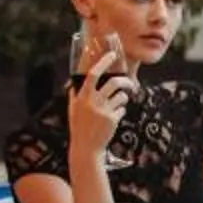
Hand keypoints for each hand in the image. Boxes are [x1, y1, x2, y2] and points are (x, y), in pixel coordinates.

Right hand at [70, 33, 131, 155]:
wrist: (86, 147)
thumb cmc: (79, 128)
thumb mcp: (73, 110)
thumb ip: (74, 96)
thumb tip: (74, 84)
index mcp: (82, 96)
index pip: (93, 74)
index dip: (104, 62)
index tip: (113, 55)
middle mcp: (93, 101)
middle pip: (114, 82)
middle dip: (126, 81)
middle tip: (130, 84)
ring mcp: (103, 110)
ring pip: (122, 96)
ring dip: (123, 99)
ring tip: (118, 105)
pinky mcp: (113, 119)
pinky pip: (122, 109)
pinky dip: (120, 112)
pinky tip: (114, 119)